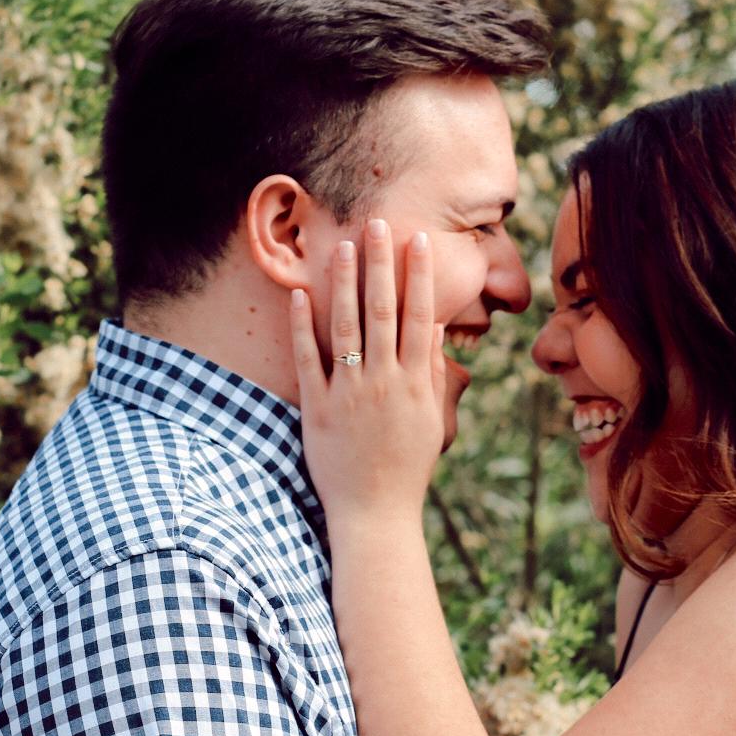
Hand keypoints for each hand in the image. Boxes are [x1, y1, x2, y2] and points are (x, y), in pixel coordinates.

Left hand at [290, 220, 446, 523]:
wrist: (375, 513)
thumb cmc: (407, 467)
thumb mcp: (431, 420)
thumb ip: (432, 372)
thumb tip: (436, 327)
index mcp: (414, 383)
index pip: (419, 317)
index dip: (419, 276)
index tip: (418, 240)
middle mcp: (383, 382)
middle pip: (383, 311)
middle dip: (380, 264)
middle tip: (377, 223)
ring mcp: (349, 393)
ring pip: (346, 327)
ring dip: (344, 283)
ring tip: (342, 245)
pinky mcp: (318, 409)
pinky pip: (308, 360)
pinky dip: (302, 327)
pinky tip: (300, 294)